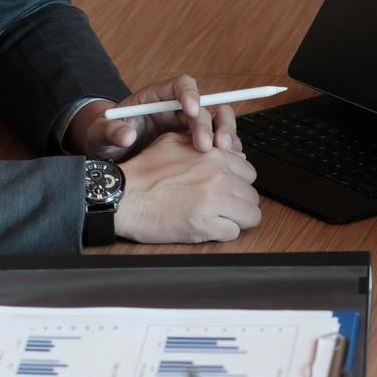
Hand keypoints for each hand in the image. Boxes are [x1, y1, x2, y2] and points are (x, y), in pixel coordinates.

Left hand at [65, 74, 241, 159]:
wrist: (109, 156)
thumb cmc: (106, 138)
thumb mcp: (102, 134)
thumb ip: (112, 132)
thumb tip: (126, 135)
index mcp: (157, 99)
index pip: (181, 85)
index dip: (190, 94)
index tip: (191, 110)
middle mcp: (178, 110)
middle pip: (207, 105)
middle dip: (213, 123)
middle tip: (211, 145)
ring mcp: (188, 128)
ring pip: (218, 124)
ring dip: (225, 137)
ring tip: (226, 155)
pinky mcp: (194, 147)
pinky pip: (218, 145)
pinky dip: (226, 153)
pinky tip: (227, 164)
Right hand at [114, 132, 260, 242]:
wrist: (124, 197)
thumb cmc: (143, 173)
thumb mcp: (173, 143)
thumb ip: (201, 145)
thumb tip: (223, 149)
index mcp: (214, 156)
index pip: (249, 172)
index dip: (238, 183)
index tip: (227, 189)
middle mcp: (219, 176)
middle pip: (252, 195)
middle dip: (239, 202)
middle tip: (221, 207)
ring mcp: (215, 201)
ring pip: (250, 215)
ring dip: (236, 219)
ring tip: (217, 219)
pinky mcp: (206, 226)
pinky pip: (234, 233)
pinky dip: (223, 233)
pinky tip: (207, 228)